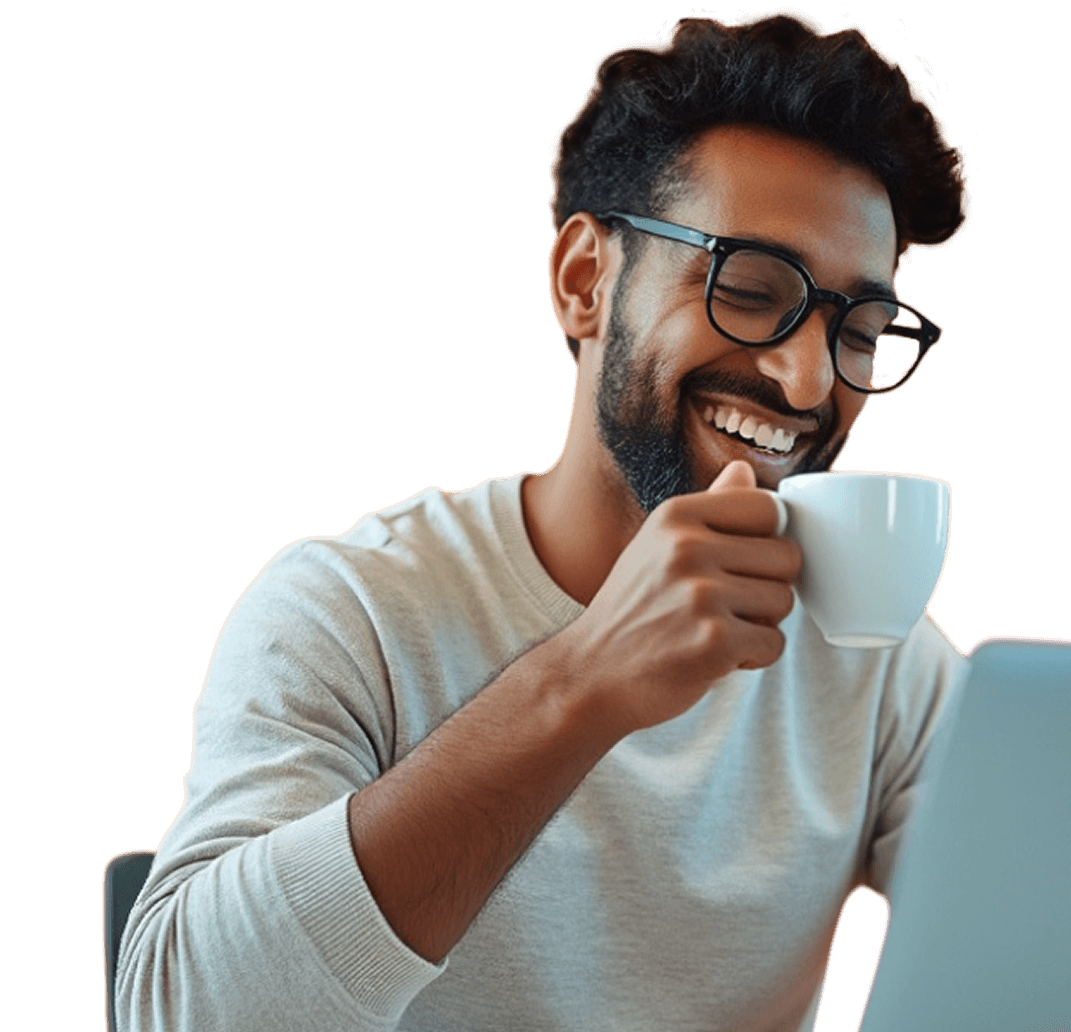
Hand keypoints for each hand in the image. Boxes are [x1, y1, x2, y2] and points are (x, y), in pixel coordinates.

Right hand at [558, 460, 801, 736]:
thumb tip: (744, 470)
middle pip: (786, 556)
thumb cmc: (630, 610)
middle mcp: (687, 548)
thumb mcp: (656, 545)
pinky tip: (716, 656)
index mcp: (675, 517)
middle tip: (728, 604)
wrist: (590, 674)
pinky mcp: (715, 642)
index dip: (767, 538)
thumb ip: (707, 508)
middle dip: (768, 585)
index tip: (742, 561)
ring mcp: (701, 595)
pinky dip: (754, 656)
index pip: (767, 507)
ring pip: (784, 600)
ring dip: (761, 623)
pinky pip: (775, 642)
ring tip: (716, 629)